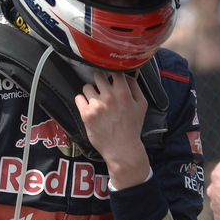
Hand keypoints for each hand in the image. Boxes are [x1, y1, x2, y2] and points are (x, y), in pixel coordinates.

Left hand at [75, 71, 149, 187]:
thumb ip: (135, 87)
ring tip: (96, 101)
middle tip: (102, 90)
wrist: (122, 148)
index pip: (114, 70)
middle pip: (98, 75)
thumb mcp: (142, 105)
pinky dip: (82, 101)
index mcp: (123, 92)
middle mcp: (109, 97)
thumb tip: (125, 75)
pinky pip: (78, 97)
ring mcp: (96, 105)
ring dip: (90, 92)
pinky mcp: (86, 114)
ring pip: (86, 86)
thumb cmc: (132, 127)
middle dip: (100, 81)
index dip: (112, 73)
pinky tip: (88, 107)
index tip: (111, 79)